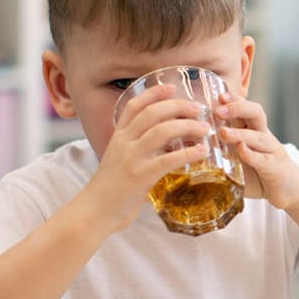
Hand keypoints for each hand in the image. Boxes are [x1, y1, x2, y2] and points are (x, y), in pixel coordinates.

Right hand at [89, 83, 211, 231]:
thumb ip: (138, 149)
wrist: (94, 211)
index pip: (134, 106)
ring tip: (205, 129)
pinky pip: (168, 160)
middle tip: (198, 108)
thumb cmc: (111, 188)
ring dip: (187, 126)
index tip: (170, 86)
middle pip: (152, 113)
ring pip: (162, 131)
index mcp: (118, 137)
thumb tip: (166, 144)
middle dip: (177, 106)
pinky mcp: (140, 177)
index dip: (153, 93)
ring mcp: (131, 158)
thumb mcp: (120, 160)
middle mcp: (124, 143)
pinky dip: (188, 153)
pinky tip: (202, 152)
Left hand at [216, 92, 298, 207]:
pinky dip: (252, 155)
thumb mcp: (235, 158)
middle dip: (237, 108)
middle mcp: (263, 136)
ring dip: (241, 133)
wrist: (287, 190)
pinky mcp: (275, 168)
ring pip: (259, 135)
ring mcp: (271, 151)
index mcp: (252, 130)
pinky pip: (263, 159)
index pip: (244, 107)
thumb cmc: (256, 173)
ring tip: (223, 133)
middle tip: (218, 110)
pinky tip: (241, 151)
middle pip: (256, 113)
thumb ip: (214, 150)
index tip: (217, 96)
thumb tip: (182, 145)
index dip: (233, 99)